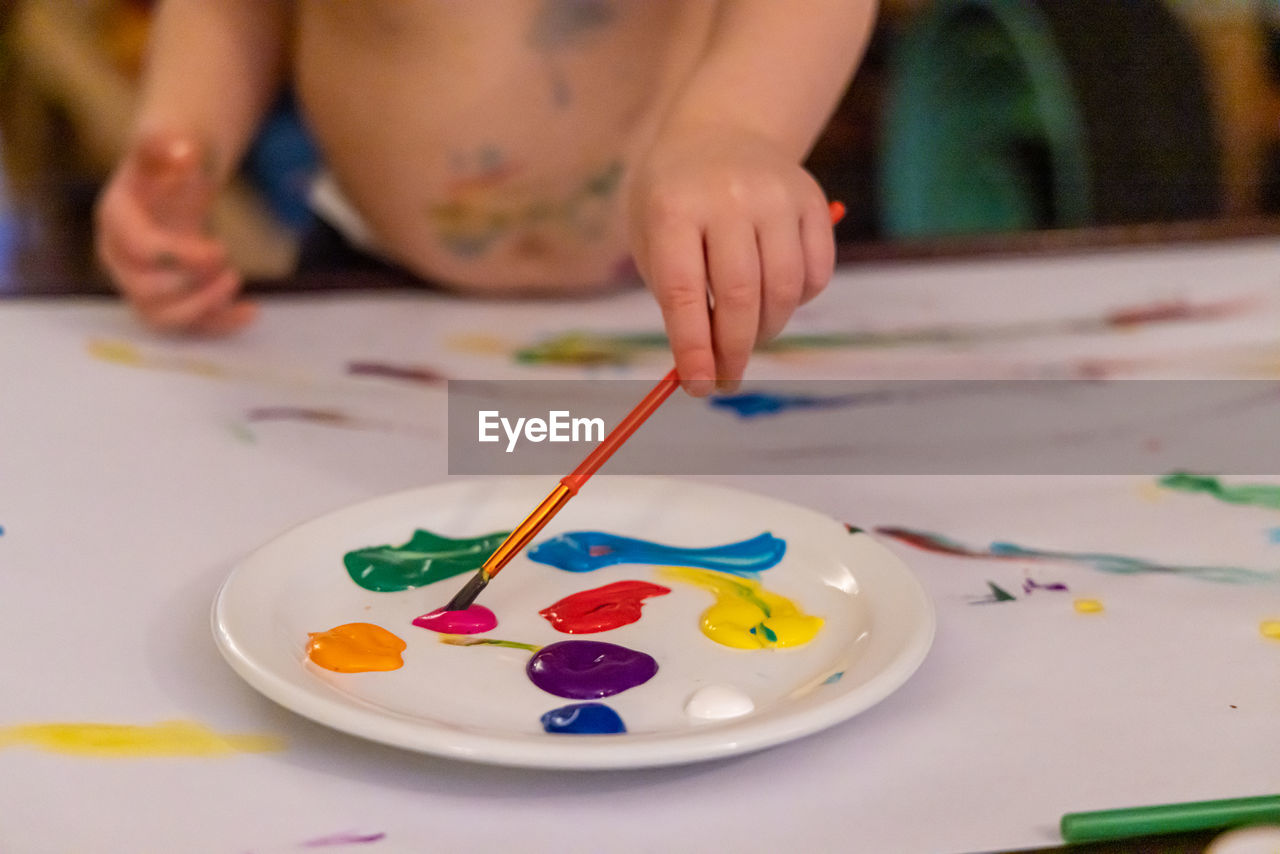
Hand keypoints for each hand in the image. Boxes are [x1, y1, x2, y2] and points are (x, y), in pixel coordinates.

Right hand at [94, 132, 256, 333]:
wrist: (169, 177)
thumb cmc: (167, 160)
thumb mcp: (168, 142)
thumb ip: (168, 143)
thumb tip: (183, 151)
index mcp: (115, 219)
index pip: (140, 250)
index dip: (182, 256)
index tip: (220, 249)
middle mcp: (119, 257)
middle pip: (146, 290)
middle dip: (193, 284)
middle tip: (229, 264)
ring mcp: (138, 281)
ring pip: (160, 317)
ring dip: (202, 308)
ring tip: (236, 281)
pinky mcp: (164, 298)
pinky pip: (185, 325)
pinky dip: (219, 324)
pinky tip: (252, 310)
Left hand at [628, 126, 835, 395]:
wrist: (718, 134)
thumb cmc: (674, 204)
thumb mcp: (653, 241)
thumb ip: (677, 301)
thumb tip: (706, 367)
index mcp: (673, 207)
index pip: (684, 292)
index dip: (693, 347)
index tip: (699, 386)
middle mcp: (729, 197)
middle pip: (740, 297)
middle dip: (733, 351)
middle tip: (726, 381)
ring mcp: (777, 195)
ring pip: (784, 291)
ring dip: (766, 331)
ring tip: (747, 338)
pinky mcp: (812, 201)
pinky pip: (816, 274)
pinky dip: (798, 303)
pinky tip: (775, 300)